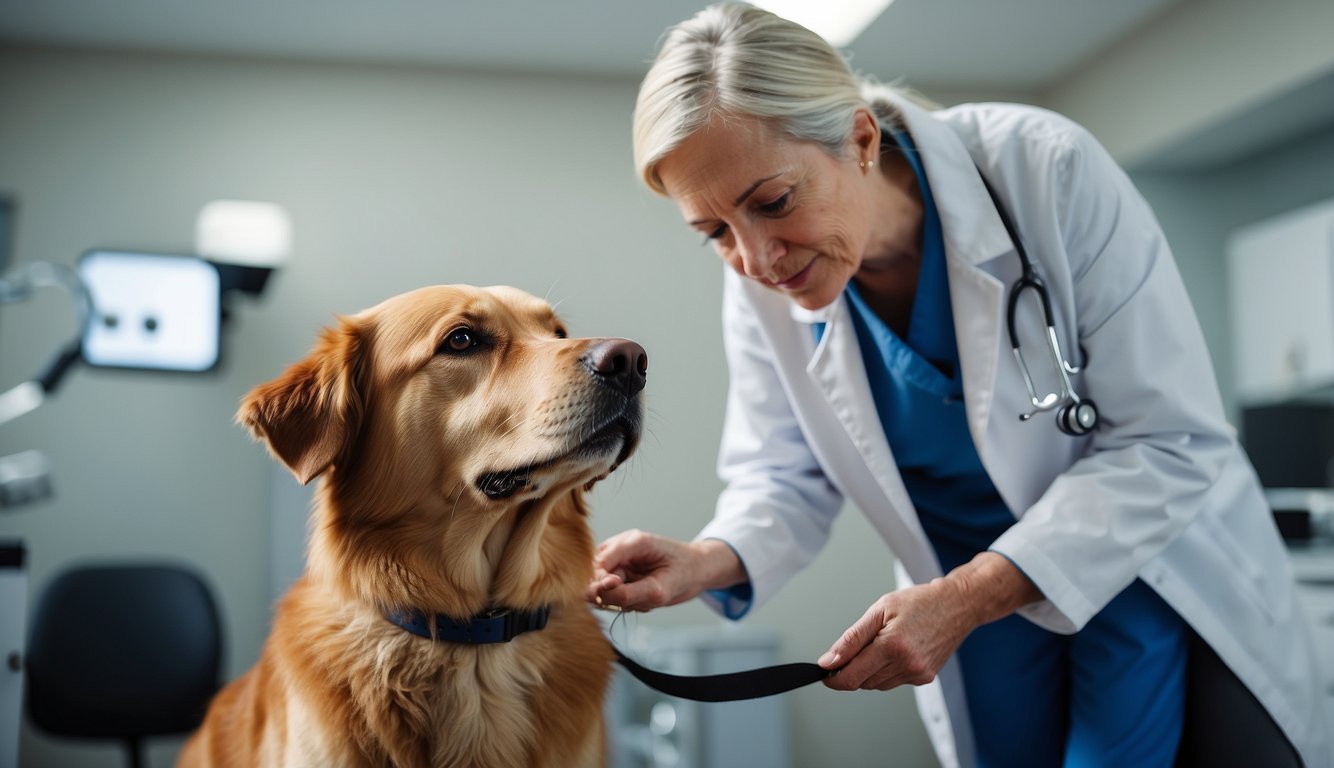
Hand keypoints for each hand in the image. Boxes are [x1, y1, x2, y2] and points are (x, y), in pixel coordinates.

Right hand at [586, 531, 743, 611]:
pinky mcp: (620, 573)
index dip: (600, 581)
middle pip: (595, 576)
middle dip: (612, 595)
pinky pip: (611, 595)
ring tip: (646, 598)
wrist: (697, 570)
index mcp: (631, 541)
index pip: (599, 563)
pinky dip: (625, 602)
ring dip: (621, 600)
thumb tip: (603, 598)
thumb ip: (630, 593)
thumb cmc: (684, 572)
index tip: (614, 591)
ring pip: (603, 589)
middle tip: (635, 601)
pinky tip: (643, 598)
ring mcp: (619, 561)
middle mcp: (620, 549)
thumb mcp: (661, 588)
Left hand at [819, 552, 1040, 690]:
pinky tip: (896, 650)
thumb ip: (851, 639)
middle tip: (857, 646)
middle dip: (852, 669)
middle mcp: (906, 664)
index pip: (852, 677)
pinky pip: (894, 681)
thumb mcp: (879, 610)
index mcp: (892, 646)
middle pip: (863, 682)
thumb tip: (829, 661)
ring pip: (877, 684)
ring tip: (881, 643)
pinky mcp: (925, 678)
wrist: (957, 605)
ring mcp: (918, 673)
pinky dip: (886, 670)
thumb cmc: (920, 602)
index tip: (824, 674)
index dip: (833, 678)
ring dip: (869, 670)